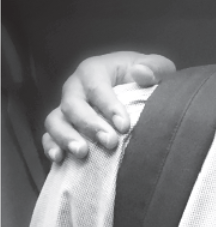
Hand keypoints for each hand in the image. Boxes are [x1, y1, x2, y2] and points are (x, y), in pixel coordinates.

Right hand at [42, 53, 176, 162]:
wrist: (136, 92)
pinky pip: (48, 136)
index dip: (109, 107)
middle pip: (73, 105)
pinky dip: (51, 147)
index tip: (125, 126)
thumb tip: (141, 72)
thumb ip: (154, 67)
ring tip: (82, 153)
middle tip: (110, 142)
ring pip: (55, 121)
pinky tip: (60, 159)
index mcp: (94, 70)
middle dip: (90, 125)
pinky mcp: (61, 126)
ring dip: (66, 137)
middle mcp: (75, 87)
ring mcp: (65, 107)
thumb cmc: (146, 79)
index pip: (97, 87)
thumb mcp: (157, 68)